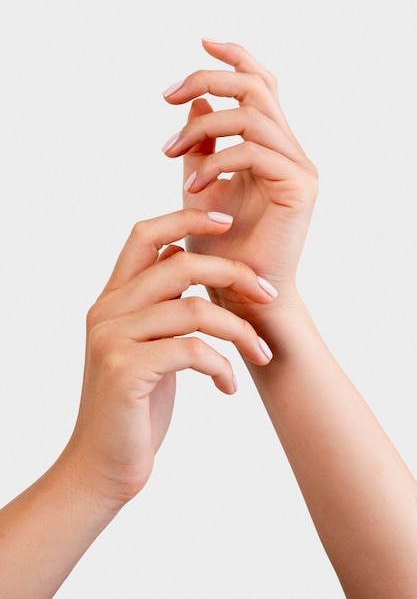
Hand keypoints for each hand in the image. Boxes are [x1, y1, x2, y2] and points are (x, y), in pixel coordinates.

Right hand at [66, 209, 275, 508]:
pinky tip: (228, 387)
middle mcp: (108, 311)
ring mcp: (113, 339)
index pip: (145, 235)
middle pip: (181, 265)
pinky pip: (193, 351)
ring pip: (194, 310)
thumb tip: (182, 259)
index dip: (187, 219)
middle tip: (270, 295)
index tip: (228, 222)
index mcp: (113, 299)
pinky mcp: (125, 371)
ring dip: (240, 330)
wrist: (102, 466)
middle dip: (234, 274)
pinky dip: (223, 367)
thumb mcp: (147, 346)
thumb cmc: (135, 407)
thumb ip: (159, 304)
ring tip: (261, 353)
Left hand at [162, 40, 317, 318]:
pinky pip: (255, 153)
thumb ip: (202, 145)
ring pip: (254, 114)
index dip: (235, 57)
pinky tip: (193, 185)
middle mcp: (289, 151)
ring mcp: (298, 168)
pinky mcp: (300, 188)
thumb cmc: (220, 249)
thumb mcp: (202, 186)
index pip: (261, 85)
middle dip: (209, 80)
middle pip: (257, 86)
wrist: (240, 296)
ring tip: (169, 152)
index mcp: (270, 147)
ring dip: (204, 124)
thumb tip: (192, 103)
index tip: (199, 44)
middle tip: (168, 97)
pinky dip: (217, 161)